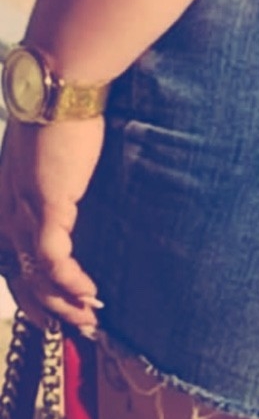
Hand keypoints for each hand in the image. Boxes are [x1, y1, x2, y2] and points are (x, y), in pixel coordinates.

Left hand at [0, 116, 104, 333]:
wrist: (59, 91)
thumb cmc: (59, 118)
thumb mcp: (48, 160)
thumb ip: (53, 186)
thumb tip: (71, 199)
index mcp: (6, 205)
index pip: (10, 264)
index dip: (32, 296)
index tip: (56, 314)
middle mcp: (8, 215)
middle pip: (20, 280)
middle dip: (49, 311)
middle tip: (78, 327)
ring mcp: (24, 215)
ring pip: (37, 277)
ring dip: (65, 303)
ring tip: (90, 316)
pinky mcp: (46, 209)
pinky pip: (54, 261)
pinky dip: (71, 282)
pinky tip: (90, 292)